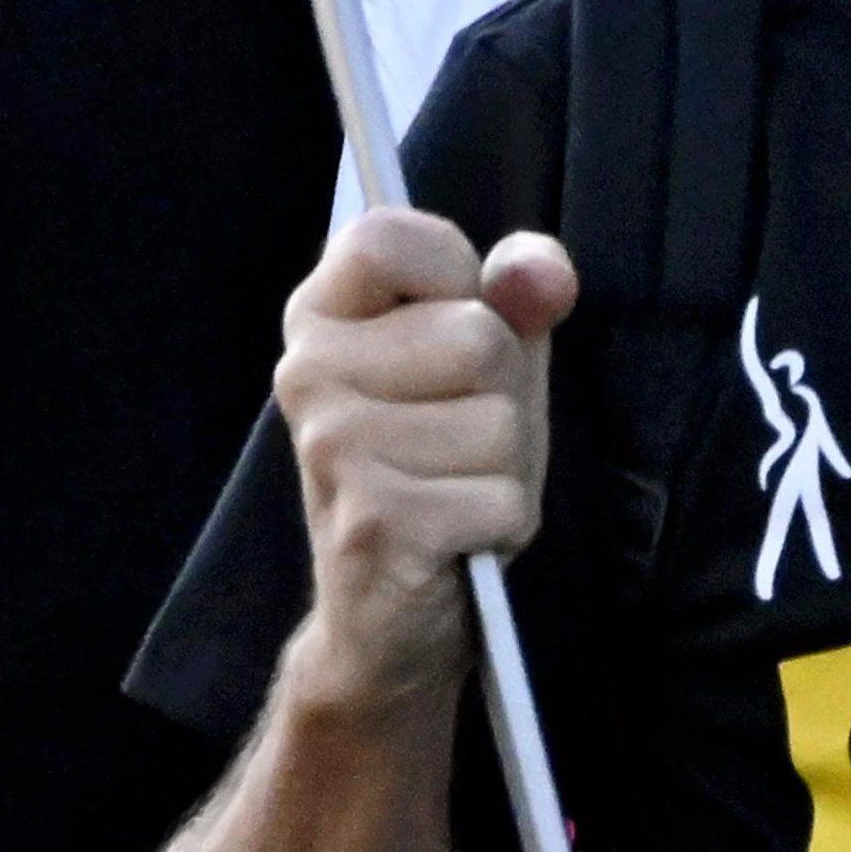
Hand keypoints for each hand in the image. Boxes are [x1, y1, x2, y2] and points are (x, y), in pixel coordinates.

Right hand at [273, 207, 579, 707]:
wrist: (389, 616)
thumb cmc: (440, 468)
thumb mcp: (488, 366)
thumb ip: (519, 297)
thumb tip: (543, 272)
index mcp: (320, 317)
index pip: (389, 235)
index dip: (455, 272)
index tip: (454, 316)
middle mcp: (308, 373)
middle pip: (477, 335)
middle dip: (505, 393)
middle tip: (462, 440)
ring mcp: (333, 447)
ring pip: (500, 421)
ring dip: (507, 466)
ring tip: (458, 488)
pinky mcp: (375, 519)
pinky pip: (503, 495)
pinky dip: (505, 521)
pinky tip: (459, 536)